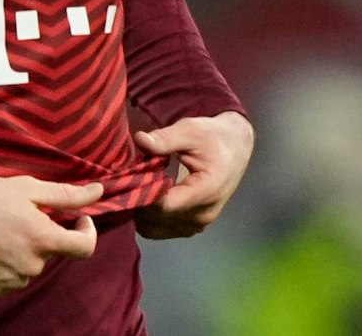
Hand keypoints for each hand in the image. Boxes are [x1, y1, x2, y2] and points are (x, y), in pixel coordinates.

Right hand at [0, 177, 101, 295]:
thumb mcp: (25, 187)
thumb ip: (66, 194)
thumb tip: (99, 192)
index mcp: (43, 238)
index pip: (84, 247)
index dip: (87, 232)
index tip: (78, 219)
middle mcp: (32, 264)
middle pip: (53, 253)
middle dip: (45, 234)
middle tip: (21, 215)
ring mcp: (12, 280)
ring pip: (33, 265)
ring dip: (27, 249)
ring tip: (2, 229)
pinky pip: (13, 277)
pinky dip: (9, 263)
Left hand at [132, 110, 253, 238]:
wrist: (235, 148)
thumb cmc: (213, 137)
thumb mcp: (190, 130)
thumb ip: (165, 138)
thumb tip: (140, 139)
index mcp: (206, 191)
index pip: (163, 205)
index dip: (141, 193)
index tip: (127, 176)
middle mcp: (203, 215)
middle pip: (156, 218)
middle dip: (137, 200)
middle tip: (127, 178)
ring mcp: (198, 224)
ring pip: (154, 229)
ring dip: (140, 210)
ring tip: (137, 186)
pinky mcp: (192, 227)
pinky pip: (160, 230)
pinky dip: (148, 217)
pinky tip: (146, 195)